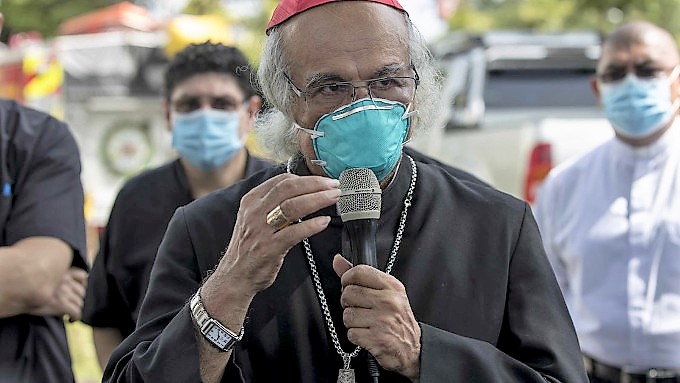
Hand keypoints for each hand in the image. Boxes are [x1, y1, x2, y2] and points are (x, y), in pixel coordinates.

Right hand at [29, 267, 87, 320]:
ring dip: (77, 308)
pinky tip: (70, 319)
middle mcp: (65, 280)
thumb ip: (56, 275)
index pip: (82, 275)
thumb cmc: (27, 283)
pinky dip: (76, 317)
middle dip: (79, 298)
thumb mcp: (43, 274)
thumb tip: (65, 279)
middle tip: (72, 304)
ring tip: (71, 312)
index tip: (79, 289)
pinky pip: (76, 311)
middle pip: (82, 291)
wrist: (17, 290)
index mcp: (62, 271)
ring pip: (80, 302)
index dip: (82, 284)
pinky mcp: (61, 304)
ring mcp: (64, 292)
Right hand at [204, 173, 340, 301]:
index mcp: (252, 200)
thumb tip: (302, 189)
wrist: (235, 275)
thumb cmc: (251, 245)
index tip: (324, 180)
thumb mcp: (255, 217)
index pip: (282, 180)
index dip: (307, 178)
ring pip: (293, 206)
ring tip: (333, 198)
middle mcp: (255, 211)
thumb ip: (273, 203)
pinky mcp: (269, 247)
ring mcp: (261, 229)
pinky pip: (294, 232)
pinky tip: (324, 222)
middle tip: (334, 185)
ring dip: (318, 199)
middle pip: (289, 188)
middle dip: (316, 184)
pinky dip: (312, 225)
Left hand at [333, 255, 420, 381]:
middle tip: (360, 309)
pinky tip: (368, 335)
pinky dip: (356, 336)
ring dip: (352, 322)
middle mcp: (389, 301)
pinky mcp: (377, 339)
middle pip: (348, 294)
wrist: (412, 349)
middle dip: (348, 304)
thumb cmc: (397, 319)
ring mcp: (383, 320)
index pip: (359, 272)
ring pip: (347, 315)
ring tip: (366, 323)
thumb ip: (361, 276)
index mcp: (392, 286)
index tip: (348, 286)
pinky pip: (351, 333)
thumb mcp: (386, 293)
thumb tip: (337, 260)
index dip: (347, 279)